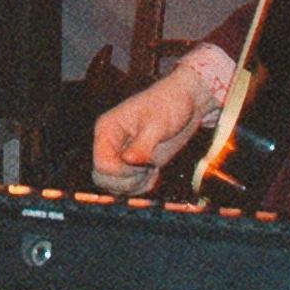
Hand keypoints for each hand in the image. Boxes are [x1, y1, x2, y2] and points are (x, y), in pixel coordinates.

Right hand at [91, 71, 214, 196]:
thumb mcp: (158, 124)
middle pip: (103, 179)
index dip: (122, 172)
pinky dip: (143, 185)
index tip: (144, 163)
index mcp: (107, 129)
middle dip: (127, 181)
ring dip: (136, 184)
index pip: (102, 165)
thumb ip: (142, 144)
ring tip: (153, 168)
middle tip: (148, 168)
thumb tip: (128, 161)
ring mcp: (121, 155)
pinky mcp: (134, 164)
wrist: (186, 102)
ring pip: (115, 186)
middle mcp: (109, 144)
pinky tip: (155, 172)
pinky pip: (129, 186)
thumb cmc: (170, 105)